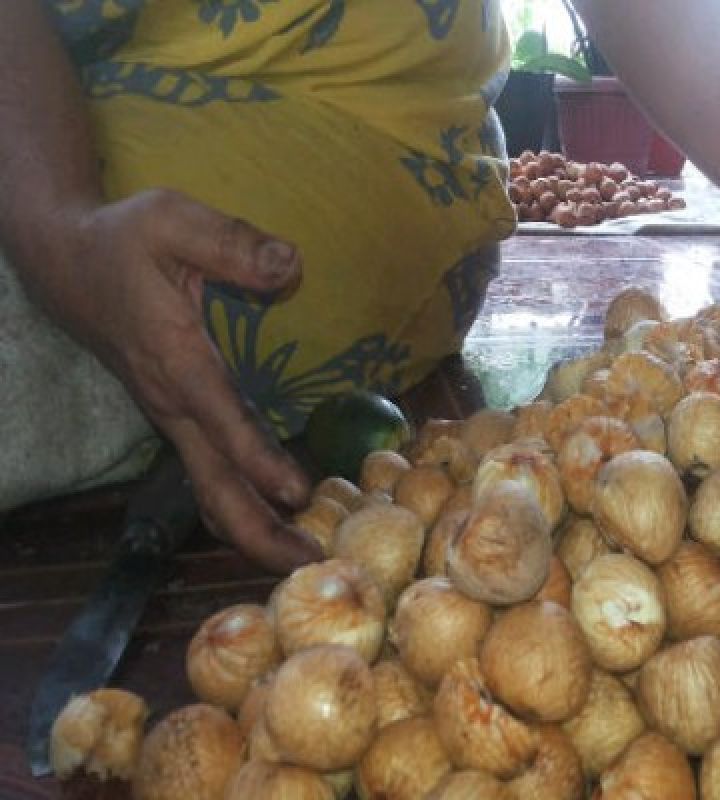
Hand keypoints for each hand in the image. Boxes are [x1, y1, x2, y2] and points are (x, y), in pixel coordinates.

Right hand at [43, 189, 322, 570]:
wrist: (62, 261)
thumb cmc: (121, 238)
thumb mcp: (171, 219)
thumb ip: (231, 243)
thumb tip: (290, 266)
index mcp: (173, 355)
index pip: (219, 415)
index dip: (256, 456)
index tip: (295, 491)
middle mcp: (170, 399)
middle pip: (210, 481)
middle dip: (255, 528)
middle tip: (304, 565)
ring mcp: (170, 414)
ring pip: (208, 486)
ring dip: (251, 526)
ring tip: (299, 559)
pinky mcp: (176, 414)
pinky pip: (210, 469)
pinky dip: (242, 499)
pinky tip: (277, 516)